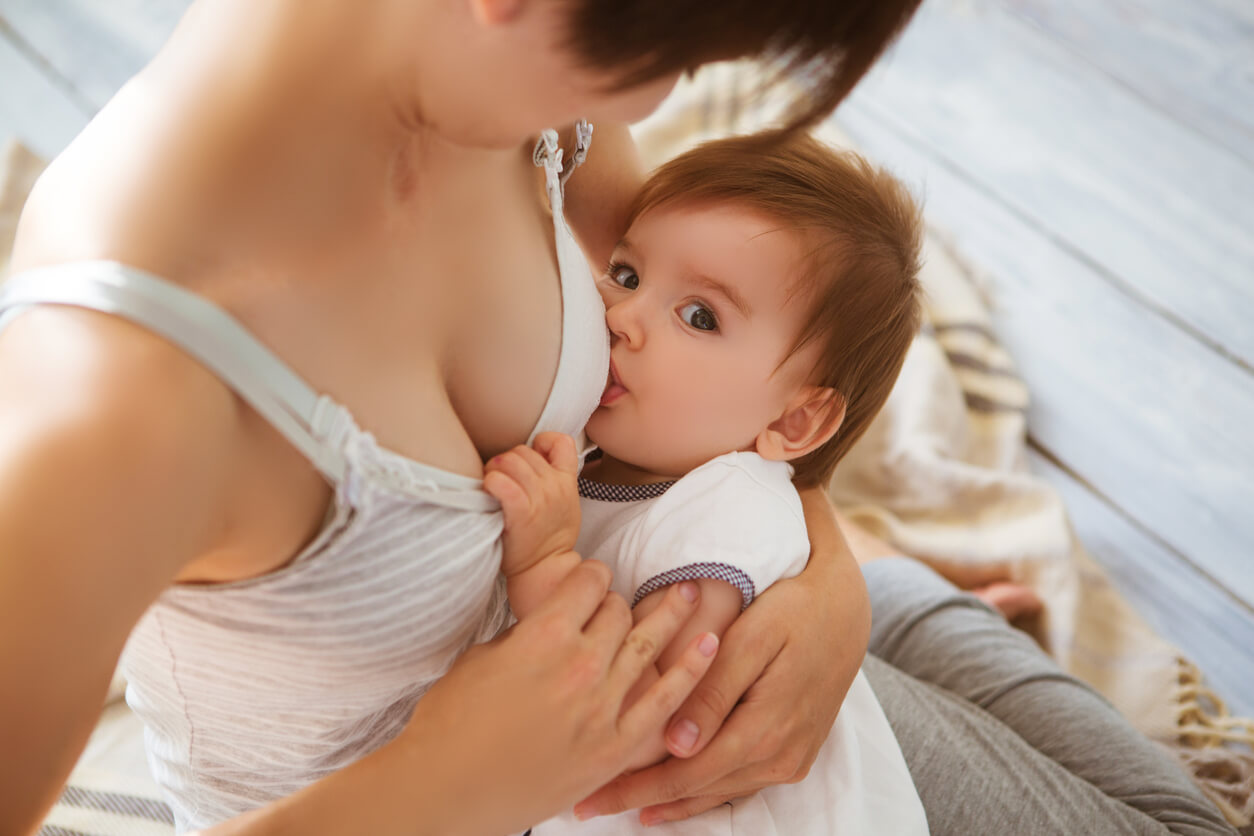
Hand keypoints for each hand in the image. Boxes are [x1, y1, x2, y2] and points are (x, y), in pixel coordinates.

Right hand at [402, 561, 718, 835]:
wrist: (447, 790)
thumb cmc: (451, 724)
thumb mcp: (482, 657)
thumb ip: (526, 634)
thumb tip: (551, 622)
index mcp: (543, 634)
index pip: (589, 582)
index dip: (591, 577)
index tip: (591, 583)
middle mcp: (580, 664)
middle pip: (619, 611)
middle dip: (616, 604)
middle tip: (616, 608)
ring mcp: (602, 707)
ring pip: (648, 644)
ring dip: (671, 616)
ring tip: (692, 596)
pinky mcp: (615, 746)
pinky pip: (666, 700)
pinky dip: (692, 670)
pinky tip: (712, 644)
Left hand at [484, 432, 580, 576]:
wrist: (546, 569)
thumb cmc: (549, 538)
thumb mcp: (565, 503)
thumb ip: (554, 479)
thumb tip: (534, 456)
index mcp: (567, 481)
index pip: (561, 441)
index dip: (541, 442)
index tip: (531, 457)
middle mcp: (555, 486)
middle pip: (521, 450)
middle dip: (506, 461)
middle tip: (500, 479)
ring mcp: (540, 498)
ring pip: (509, 460)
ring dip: (494, 470)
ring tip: (492, 486)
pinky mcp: (521, 512)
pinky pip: (501, 482)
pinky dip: (490, 482)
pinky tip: (489, 492)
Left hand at [574, 487, 869, 825]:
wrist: (850, 607)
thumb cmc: (795, 609)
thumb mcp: (754, 637)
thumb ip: (714, 691)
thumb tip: (677, 746)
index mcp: (766, 729)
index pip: (687, 775)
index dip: (636, 789)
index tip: (591, 794)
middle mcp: (780, 756)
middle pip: (697, 790)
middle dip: (641, 801)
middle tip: (587, 805)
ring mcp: (789, 759)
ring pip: (717, 792)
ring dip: (668, 802)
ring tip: (618, 804)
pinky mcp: (793, 754)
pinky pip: (737, 783)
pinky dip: (700, 792)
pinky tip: (670, 799)